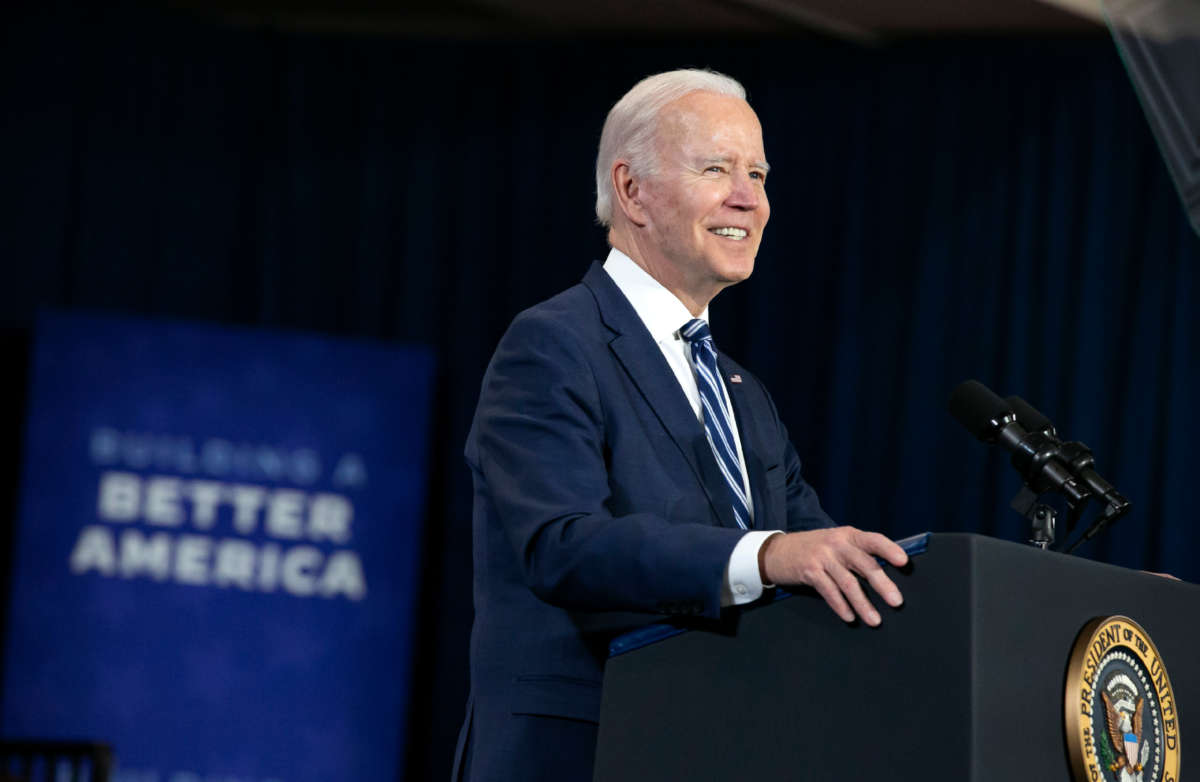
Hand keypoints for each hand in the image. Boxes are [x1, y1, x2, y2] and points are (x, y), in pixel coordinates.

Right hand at [758, 526, 906, 626]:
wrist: (778, 551)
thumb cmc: (815, 549)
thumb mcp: (836, 542)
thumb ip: (857, 553)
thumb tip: (885, 575)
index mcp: (848, 535)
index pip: (873, 540)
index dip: (889, 550)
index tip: (904, 562)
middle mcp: (836, 544)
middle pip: (864, 564)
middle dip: (882, 584)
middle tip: (897, 601)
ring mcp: (822, 557)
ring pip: (848, 582)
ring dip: (863, 604)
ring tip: (875, 620)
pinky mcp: (809, 571)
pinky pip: (829, 591)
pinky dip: (841, 606)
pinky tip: (850, 617)